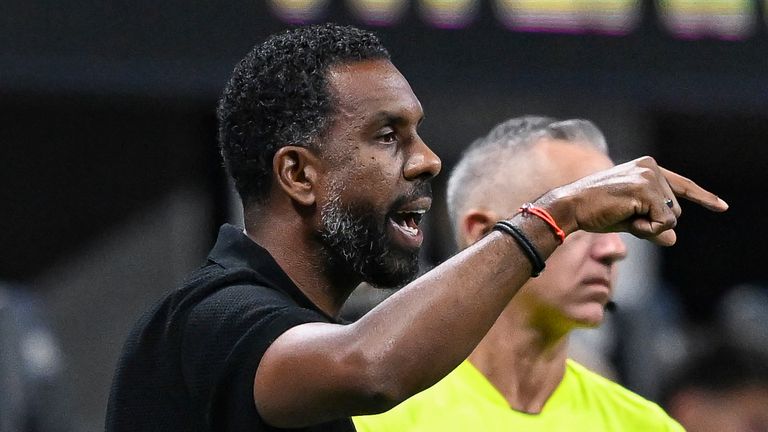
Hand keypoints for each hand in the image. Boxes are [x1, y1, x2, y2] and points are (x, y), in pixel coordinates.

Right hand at [540, 156, 727, 245]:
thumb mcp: (629, 220)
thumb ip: (652, 227)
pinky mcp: (645, 190)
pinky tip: (627, 220)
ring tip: (623, 217)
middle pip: (676, 208)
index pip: (681, 184)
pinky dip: (648, 229)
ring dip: (650, 226)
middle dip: (655, 222)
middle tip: (625, 218)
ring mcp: (648, 176)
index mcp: (646, 167)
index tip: (721, 207)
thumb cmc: (595, 212)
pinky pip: (663, 222)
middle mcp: (651, 167)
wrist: (571, 206)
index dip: (703, 197)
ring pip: (672, 216)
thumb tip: (673, 240)